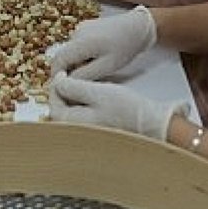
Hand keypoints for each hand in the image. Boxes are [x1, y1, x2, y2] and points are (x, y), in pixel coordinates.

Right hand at [48, 6, 156, 79]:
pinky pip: (77, 45)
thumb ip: (84, 75)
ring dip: (76, 62)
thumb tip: (66, 82)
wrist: (138, 26)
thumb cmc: (125, 48)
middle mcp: (76, 33)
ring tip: (94, 70)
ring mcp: (80, 28)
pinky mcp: (85, 27)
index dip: (56, 76)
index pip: (58, 61)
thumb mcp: (107, 66)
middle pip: (63, 56)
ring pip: (70, 51)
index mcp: (80, 43)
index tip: (62, 88)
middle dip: (67, 70)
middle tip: (79, 83)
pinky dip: (81, 54)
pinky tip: (97, 58)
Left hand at [48, 74, 186, 140]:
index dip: (56, 86)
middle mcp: (77, 134)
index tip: (63, 73)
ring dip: (75, 98)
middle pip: (61, 110)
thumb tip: (56, 82)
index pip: (53, 104)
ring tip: (86, 86)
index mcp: (72, 124)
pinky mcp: (98, 133)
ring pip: (72, 113)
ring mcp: (88, 135)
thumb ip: (72, 87)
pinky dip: (85, 106)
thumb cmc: (127, 109)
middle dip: (65, 92)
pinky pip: (84, 118)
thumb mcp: (97, 91)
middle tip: (73, 78)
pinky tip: (96, 98)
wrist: (153, 124)